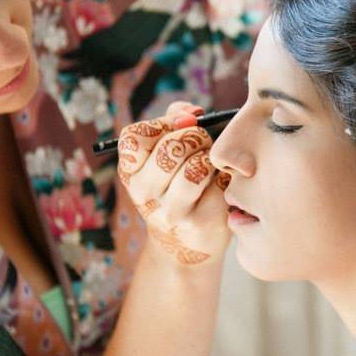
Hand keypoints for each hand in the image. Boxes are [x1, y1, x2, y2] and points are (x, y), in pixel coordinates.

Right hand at [116, 102, 231, 265]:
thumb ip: (175, 120)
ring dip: (210, 159)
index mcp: (130, 172)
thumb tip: (192, 112)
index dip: (163, 124)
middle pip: (170, 149)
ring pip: (195, 169)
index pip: (134, 137)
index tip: (184, 123)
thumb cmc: (179, 185)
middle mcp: (143, 194)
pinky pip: (220, 185)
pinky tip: (221, 184)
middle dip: (196, 138)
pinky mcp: (200, 223)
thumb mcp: (165, 153)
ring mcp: (170, 212)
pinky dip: (225, 178)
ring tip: (211, 164)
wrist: (188, 243)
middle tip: (204, 143)